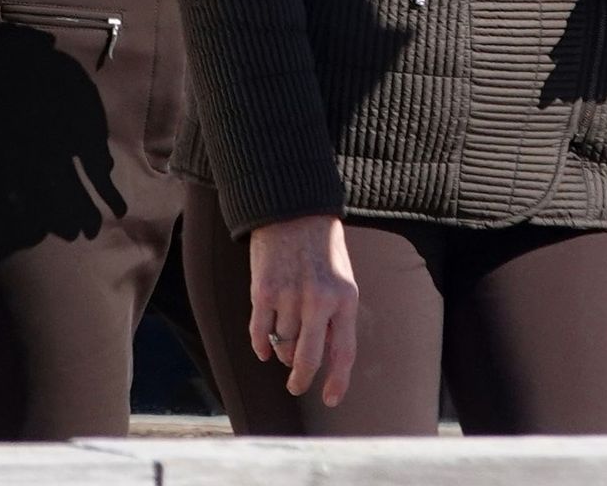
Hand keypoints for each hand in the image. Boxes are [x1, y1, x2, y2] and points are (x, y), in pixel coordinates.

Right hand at [248, 213, 357, 407]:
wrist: (291, 209)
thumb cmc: (320, 246)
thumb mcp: (341, 278)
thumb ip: (336, 316)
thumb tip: (326, 357)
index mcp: (345, 298)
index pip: (344, 353)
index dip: (337, 381)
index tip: (329, 398)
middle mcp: (319, 300)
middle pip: (308, 360)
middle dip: (301, 379)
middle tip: (296, 385)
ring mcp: (289, 297)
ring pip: (284, 345)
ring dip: (282, 349)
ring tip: (284, 338)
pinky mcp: (263, 291)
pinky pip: (260, 334)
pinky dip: (261, 345)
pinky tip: (264, 347)